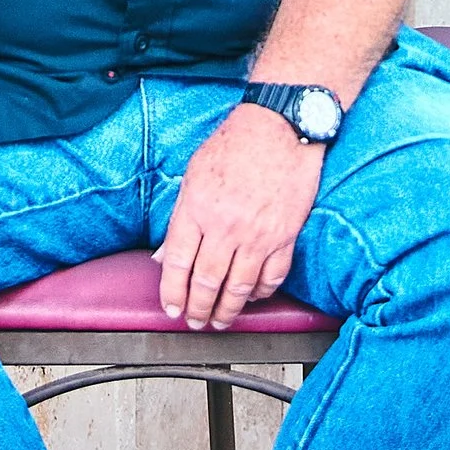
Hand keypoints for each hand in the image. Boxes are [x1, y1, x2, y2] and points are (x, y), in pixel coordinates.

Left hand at [157, 102, 325, 331]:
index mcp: (197, 209)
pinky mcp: (285, 236)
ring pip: (239, 287)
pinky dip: (261, 292)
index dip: (172, 291)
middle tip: (195, 321)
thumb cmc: (236, 144)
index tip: (171, 307)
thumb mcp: (193, 175)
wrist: (281, 127)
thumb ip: (180, 217)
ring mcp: (258, 234)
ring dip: (228, 311)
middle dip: (198, 309)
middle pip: (207, 282)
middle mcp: (226, 226)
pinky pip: (272, 276)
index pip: (177, 263)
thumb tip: (165, 255)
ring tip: (221, 321)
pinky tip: (252, 297)